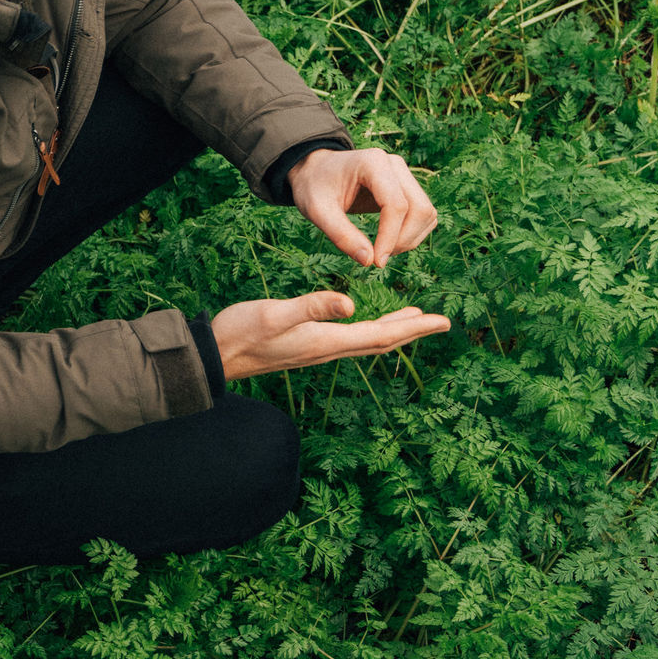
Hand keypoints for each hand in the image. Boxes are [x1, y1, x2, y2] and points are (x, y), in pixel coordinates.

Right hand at [212, 290, 449, 381]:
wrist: (214, 355)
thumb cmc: (240, 333)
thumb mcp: (275, 314)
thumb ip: (311, 307)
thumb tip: (350, 303)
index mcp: (326, 341)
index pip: (381, 336)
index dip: (414, 328)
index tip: (442, 321)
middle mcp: (326, 349)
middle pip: (380, 341)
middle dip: (412, 331)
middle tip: (441, 322)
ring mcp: (315, 349)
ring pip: (365, 341)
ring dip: (392, 330)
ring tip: (412, 319)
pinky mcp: (305, 345)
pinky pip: (349, 339)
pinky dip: (368, 329)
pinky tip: (363, 321)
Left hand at [289, 147, 438, 266]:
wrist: (316, 170)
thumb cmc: (314, 187)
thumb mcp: (317, 211)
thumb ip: (341, 235)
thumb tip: (369, 260)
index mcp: (373, 163)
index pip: (396, 204)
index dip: (390, 237)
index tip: (376, 262)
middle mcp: (395, 165)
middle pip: (419, 208)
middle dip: (403, 240)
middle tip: (377, 259)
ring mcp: (404, 175)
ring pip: (426, 213)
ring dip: (410, 239)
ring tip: (380, 251)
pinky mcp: (407, 187)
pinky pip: (424, 214)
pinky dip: (413, 234)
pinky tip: (389, 242)